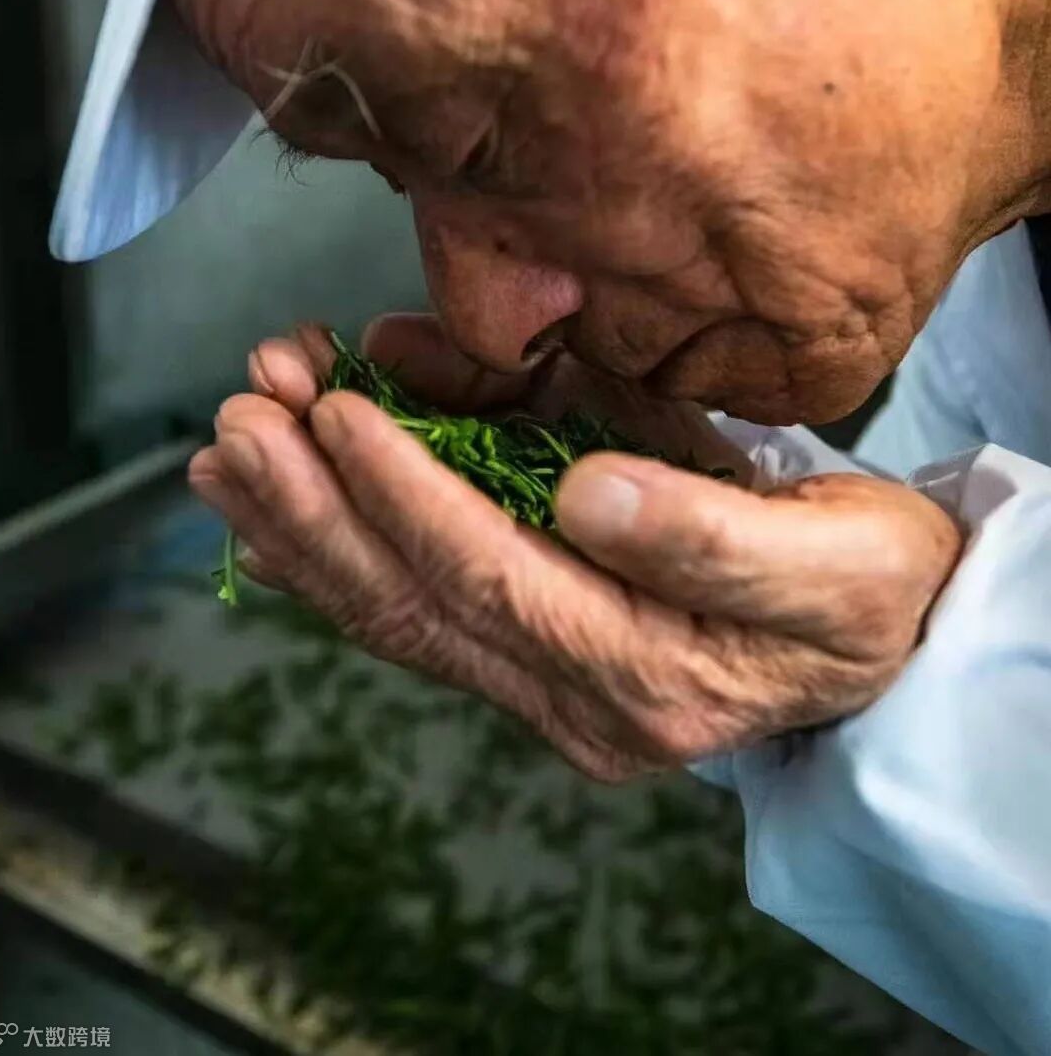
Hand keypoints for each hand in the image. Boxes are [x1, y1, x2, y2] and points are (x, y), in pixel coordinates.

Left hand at [189, 314, 960, 780]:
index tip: (336, 413)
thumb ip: (712, 534)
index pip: (499, 579)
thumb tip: (582, 495)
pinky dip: (333, 571)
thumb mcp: (837, 555)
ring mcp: (548, 695)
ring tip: (227, 453)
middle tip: (241, 418)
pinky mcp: (532, 668)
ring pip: (400, 616)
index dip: (409, 494)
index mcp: (652, 670)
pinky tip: (265, 530)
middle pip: (420, 605)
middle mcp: (580, 702)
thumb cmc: (868, 581)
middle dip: (319, 508)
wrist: (888, 646)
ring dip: (304, 531)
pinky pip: (415, 623)